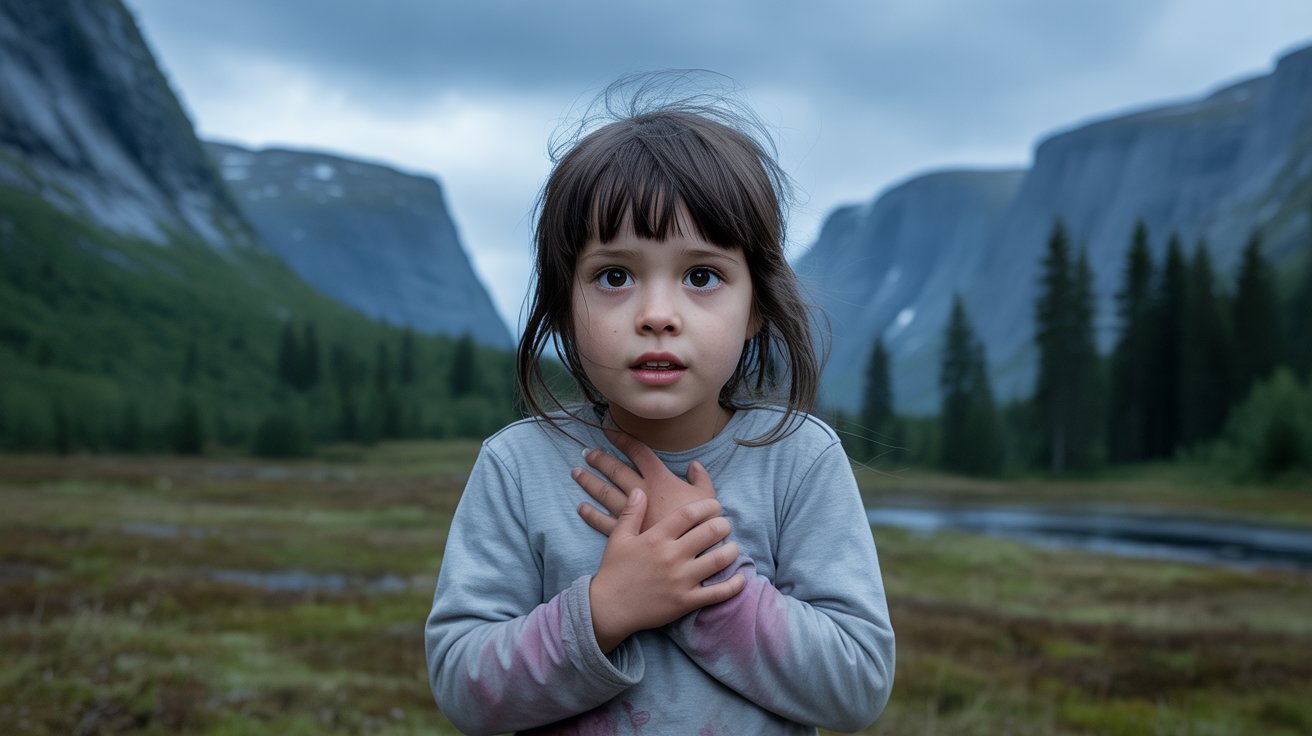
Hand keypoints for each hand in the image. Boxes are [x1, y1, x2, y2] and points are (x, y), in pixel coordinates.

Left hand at [572, 429, 716, 533]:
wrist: (694, 552)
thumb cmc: (702, 524)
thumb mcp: (708, 497)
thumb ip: (701, 478)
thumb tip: (694, 464)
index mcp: (659, 479)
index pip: (638, 452)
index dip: (622, 439)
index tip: (608, 430)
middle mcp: (641, 492)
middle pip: (615, 470)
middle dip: (599, 460)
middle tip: (587, 453)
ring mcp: (631, 513)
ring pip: (604, 492)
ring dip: (589, 482)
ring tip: (577, 473)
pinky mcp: (626, 534)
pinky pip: (602, 522)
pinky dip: (590, 514)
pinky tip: (581, 507)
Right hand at [588, 488, 743, 652]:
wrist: (608, 608)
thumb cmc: (613, 571)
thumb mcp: (618, 538)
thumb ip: (631, 512)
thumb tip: (640, 490)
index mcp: (656, 538)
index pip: (690, 514)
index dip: (708, 506)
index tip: (715, 505)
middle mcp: (671, 556)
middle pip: (709, 532)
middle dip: (723, 525)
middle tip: (725, 525)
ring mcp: (681, 580)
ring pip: (718, 560)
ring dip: (732, 551)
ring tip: (733, 547)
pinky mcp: (686, 602)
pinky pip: (717, 593)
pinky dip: (734, 585)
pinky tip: (741, 578)